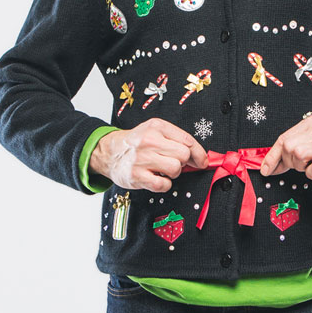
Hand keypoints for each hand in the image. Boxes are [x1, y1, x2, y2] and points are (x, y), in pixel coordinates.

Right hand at [90, 118, 208, 191]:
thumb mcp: (155, 131)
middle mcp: (149, 141)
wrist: (109, 152)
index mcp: (157, 127)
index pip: (187, 140)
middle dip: (183, 162)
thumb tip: (200, 158)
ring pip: (175, 169)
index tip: (202, 162)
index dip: (199, 154)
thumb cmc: (136, 143)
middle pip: (184, 155)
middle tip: (173, 162)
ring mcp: (142, 159)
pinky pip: (164, 185)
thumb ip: (177, 140)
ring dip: (173, 173)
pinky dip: (164, 185)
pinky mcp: (137, 176)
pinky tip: (156, 178)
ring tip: (162, 169)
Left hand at [259, 115, 311, 184]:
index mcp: (311, 124)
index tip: (266, 169)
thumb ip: (290, 152)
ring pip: (299, 155)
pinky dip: (311, 174)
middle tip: (300, 165)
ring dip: (301, 167)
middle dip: (289, 161)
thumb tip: (268, 166)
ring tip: (311, 165)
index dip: (272, 156)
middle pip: (289, 147)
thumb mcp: (311, 144)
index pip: (283, 138)